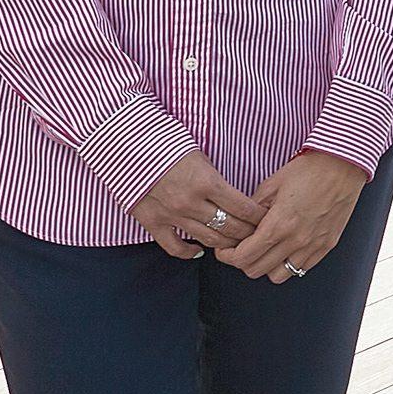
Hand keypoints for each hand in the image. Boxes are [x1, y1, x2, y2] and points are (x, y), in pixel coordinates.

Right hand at [129, 152, 259, 260]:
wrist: (124, 143)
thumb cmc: (164, 140)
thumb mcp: (199, 153)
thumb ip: (214, 177)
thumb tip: (231, 195)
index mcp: (207, 182)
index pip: (243, 208)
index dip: (259, 217)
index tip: (268, 219)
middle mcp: (191, 202)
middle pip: (230, 228)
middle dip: (248, 233)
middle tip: (258, 234)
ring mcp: (171, 215)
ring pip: (208, 240)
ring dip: (226, 244)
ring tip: (237, 244)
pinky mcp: (152, 222)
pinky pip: (174, 247)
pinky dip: (189, 252)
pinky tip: (199, 251)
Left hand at [214, 149, 367, 282]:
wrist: (344, 164)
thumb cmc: (311, 169)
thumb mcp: (273, 184)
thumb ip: (254, 208)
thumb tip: (243, 222)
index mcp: (278, 224)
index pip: (243, 257)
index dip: (227, 256)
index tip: (225, 249)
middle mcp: (296, 240)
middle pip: (256, 270)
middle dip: (243, 261)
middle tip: (240, 249)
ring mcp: (313, 245)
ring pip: (278, 276)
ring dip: (266, 266)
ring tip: (265, 250)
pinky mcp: (327, 245)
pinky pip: (302, 268)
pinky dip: (289, 263)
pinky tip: (286, 248)